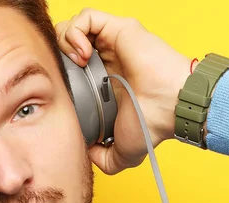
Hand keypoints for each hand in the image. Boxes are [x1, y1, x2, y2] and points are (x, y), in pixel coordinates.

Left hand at [56, 9, 190, 173]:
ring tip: (76, 63)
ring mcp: (112, 42)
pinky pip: (86, 17)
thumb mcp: (121, 153)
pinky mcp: (118, 29)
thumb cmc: (151, 124)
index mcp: (104, 82)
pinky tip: (82, 54)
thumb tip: (87, 154)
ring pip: (73, 27)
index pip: (71, 68)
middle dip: (57, 56)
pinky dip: (76, 33)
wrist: (170, 107)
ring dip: (65, 43)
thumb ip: (104, 158)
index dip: (60, 75)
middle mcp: (107, 59)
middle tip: (65, 75)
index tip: (62, 92)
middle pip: (67, 44)